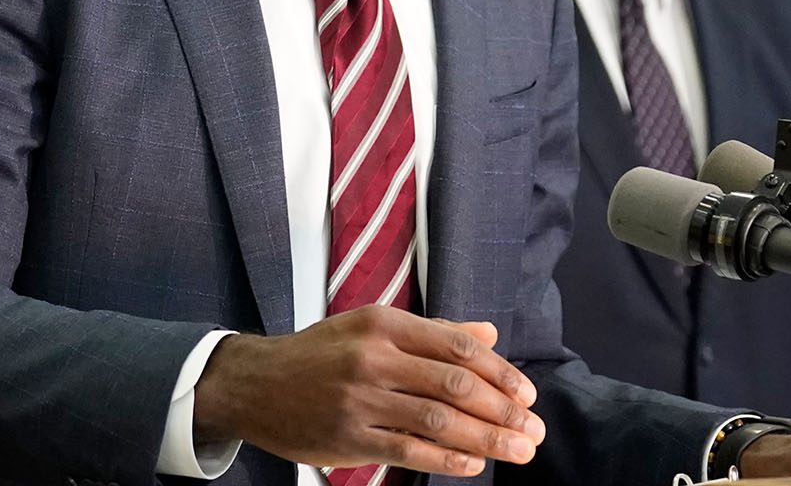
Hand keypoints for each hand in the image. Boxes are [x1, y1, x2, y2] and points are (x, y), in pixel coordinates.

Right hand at [193, 308, 544, 477]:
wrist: (256, 383)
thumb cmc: (320, 353)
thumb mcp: (372, 327)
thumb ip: (433, 333)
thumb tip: (489, 334)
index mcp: (385, 324)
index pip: (457, 347)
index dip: (499, 372)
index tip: (527, 394)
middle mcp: (375, 358)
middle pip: (455, 385)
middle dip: (503, 411)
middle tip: (534, 429)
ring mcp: (361, 399)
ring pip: (438, 420)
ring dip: (486, 439)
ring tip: (519, 451)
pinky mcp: (349, 437)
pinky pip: (409, 451)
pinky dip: (447, 460)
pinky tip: (473, 466)